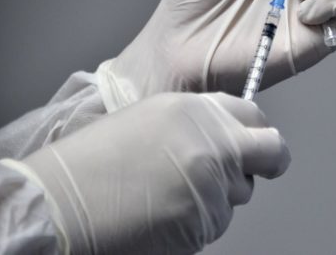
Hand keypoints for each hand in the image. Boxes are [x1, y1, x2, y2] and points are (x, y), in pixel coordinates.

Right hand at [9, 93, 289, 254]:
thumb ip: (198, 123)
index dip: (258, 130)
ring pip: (240, 193)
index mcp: (199, 112)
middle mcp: (216, 146)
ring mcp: (214, 187)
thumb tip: (229, 135)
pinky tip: (166, 212)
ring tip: (173, 191)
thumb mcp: (153, 118)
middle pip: (273, 153)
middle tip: (260, 167)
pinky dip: (200, 219)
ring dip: (221, 194)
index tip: (257, 140)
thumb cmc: (97, 160)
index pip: (257, 117)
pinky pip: (217, 220)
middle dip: (269, 161)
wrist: (62, 203)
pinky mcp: (205, 224)